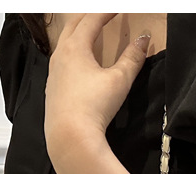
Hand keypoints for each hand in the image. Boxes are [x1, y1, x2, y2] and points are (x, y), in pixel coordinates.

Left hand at [44, 13, 150, 172]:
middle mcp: (60, 56)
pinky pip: (60, 64)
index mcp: (75, 47)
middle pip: (72, 26)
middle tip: (101, 15)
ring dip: (76, 35)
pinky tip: (77, 65)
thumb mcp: (119, 81)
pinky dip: (70, 55)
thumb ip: (132, 59)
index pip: (92, 20)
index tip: (118, 9)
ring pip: (63, 45)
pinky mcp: (52, 91)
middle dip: (87, 17)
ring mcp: (53, 74)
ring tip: (87, 35)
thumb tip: (143, 41)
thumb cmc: (93, 107)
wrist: (70, 137)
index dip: (106, 12)